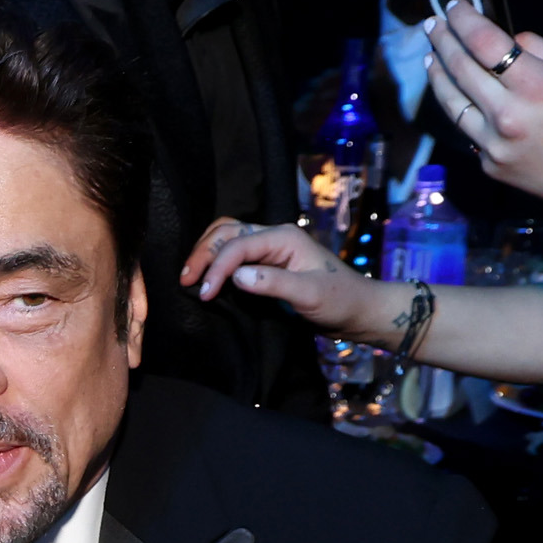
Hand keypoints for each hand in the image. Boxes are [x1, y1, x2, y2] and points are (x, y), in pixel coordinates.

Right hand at [180, 217, 386, 338]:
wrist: (358, 311)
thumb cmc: (339, 301)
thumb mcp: (309, 294)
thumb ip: (273, 283)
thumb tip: (236, 276)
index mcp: (283, 237)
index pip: (237, 245)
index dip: (216, 268)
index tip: (204, 295)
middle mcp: (274, 236)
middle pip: (225, 232)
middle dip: (202, 254)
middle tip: (185, 282)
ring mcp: (269, 248)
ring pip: (226, 238)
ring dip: (205, 254)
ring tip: (190, 279)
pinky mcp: (266, 262)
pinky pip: (232, 253)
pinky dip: (214, 262)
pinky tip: (205, 279)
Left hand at [424, 0, 542, 256]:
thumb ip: (539, 51)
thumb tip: (504, 39)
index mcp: (538, 87)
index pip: (486, 45)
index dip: (464, 21)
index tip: (453, 7)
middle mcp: (509, 117)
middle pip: (461, 70)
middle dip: (443, 43)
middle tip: (432, 25)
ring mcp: (494, 145)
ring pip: (452, 103)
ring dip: (438, 76)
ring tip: (431, 56)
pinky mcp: (488, 165)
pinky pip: (467, 129)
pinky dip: (460, 107)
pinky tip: (455, 92)